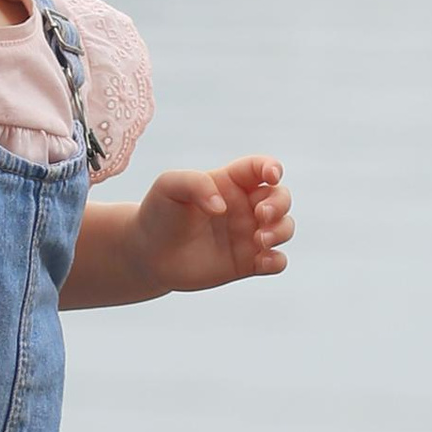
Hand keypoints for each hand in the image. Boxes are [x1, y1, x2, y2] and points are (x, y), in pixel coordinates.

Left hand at [130, 156, 294, 293]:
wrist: (147, 253)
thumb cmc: (158, 213)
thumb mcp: (169, 186)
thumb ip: (195, 184)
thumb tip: (222, 207)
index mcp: (230, 182)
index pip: (261, 168)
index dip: (272, 168)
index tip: (272, 176)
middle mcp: (244, 206)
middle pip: (281, 197)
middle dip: (280, 204)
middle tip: (261, 215)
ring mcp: (247, 235)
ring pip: (285, 228)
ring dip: (282, 231)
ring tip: (260, 239)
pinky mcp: (246, 263)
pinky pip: (275, 262)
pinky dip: (277, 261)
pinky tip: (263, 260)